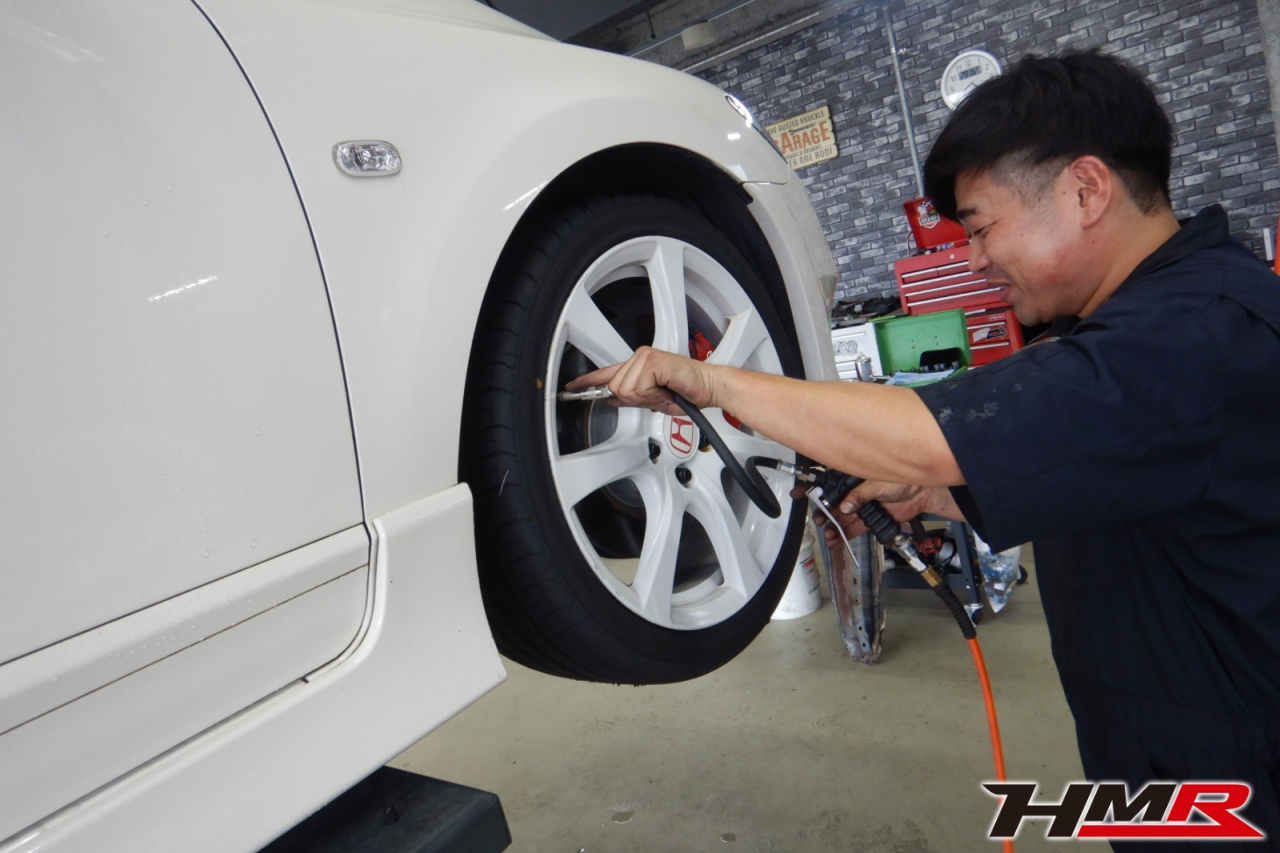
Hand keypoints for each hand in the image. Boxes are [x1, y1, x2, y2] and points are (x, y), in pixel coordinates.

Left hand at [565, 346, 720, 415]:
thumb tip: (611, 399)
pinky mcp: (653, 361)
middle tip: (660, 396)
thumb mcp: (653, 400)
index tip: (571, 387)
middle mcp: (640, 357)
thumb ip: (631, 398)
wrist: (709, 388)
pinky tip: (667, 389)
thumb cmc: (687, 393)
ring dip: (648, 398)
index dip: (587, 381)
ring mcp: (645, 357)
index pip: (607, 372)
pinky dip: (654, 396)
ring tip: (665, 393)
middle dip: (637, 400)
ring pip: (627, 390)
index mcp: (638, 365)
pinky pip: (639, 388)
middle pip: (616, 388)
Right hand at [797, 480, 936, 550]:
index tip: (798, 493)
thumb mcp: (878, 483)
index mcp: (853, 478)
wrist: (923, 494)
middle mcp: (854, 493)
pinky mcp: (869, 520)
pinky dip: (844, 535)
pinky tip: (836, 540)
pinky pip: (853, 529)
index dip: (813, 487)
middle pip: (832, 504)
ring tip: (828, 535)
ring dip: (833, 527)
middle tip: (820, 521)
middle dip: (823, 513)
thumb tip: (845, 506)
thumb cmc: (902, 480)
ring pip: (841, 518)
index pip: (828, 482)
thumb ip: (860, 495)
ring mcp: (861, 507)